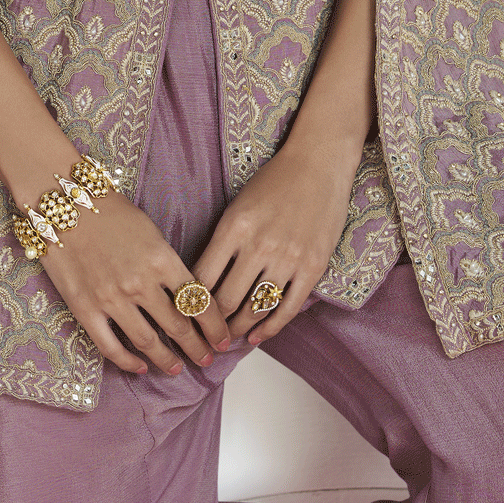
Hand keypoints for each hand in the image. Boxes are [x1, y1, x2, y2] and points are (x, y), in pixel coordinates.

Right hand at [34, 188, 232, 376]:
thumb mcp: (151, 231)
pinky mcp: (86, 309)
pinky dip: (129, 362)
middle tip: (207, 359)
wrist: (65, 205)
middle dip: (197, 347)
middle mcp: (140, 283)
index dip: (214, 325)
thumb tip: (184, 295)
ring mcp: (112, 299)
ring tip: (178, 368)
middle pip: (178, 327)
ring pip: (148, 342)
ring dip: (167, 359)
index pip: (198, 302)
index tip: (223, 338)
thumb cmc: (110, 211)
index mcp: (162, 259)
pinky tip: (141, 366)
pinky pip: (111, 347)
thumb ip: (168, 265)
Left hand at [191, 138, 359, 346]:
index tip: (186, 319)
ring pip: (255, 309)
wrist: (318, 163)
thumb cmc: (274, 181)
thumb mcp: (237, 206)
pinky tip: (258, 335)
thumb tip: (202, 282)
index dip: (191, 306)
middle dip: (212, 326)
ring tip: (229, 339)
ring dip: (239, 330)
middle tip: (204, 338)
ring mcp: (288, 257)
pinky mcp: (312, 266)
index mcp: (234, 227)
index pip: (202, 279)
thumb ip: (221, 242)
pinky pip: (288, 307)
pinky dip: (270, 327)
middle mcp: (259, 245)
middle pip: (226, 301)